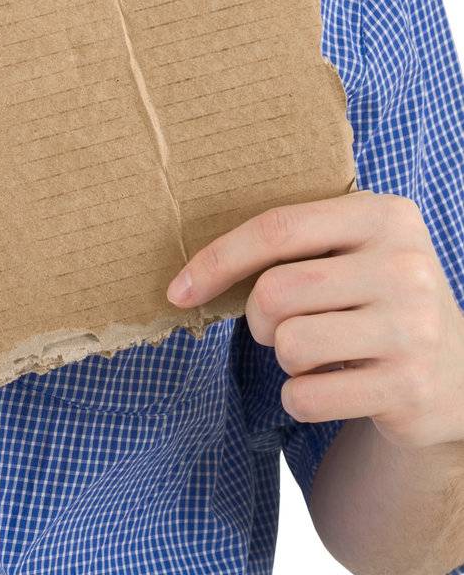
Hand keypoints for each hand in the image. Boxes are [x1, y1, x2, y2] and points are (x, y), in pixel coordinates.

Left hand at [165, 191, 463, 449]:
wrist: (458, 372)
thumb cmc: (376, 299)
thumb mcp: (353, 250)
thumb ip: (293, 242)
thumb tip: (189, 271)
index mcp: (383, 215)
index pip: (277, 229)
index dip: (217, 260)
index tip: (178, 290)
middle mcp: (406, 266)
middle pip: (277, 291)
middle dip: (259, 318)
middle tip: (281, 327)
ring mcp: (414, 328)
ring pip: (290, 345)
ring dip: (285, 359)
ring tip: (319, 355)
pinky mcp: (411, 387)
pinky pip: (308, 396)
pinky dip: (300, 398)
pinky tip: (333, 388)